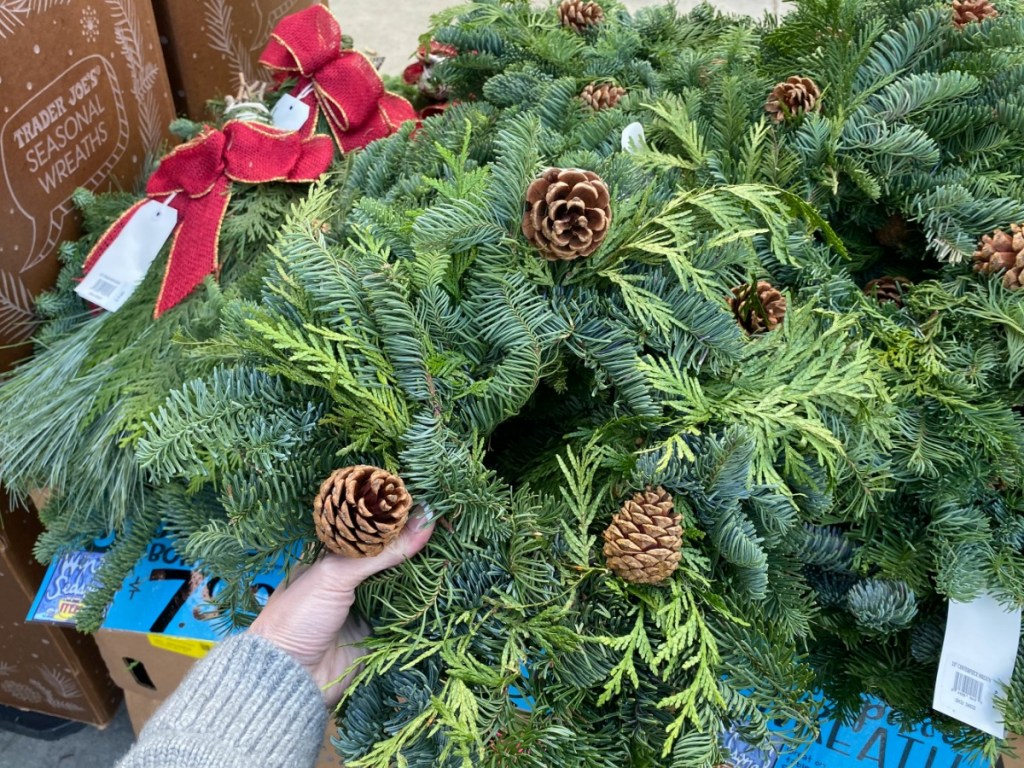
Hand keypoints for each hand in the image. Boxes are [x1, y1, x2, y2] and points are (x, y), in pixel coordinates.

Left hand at [249, 509, 433, 704]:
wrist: (288, 678)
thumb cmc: (298, 616)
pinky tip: (446, 581)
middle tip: (448, 522)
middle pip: (390, 551)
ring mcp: (366, 602)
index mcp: (331, 554)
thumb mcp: (335, 574)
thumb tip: (425, 519)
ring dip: (424, 569)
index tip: (428, 500)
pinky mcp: (380, 629)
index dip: (395, 514)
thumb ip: (380, 550)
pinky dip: (424, 599)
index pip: (369, 526)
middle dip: (415, 540)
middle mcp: (350, 575)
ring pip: (402, 579)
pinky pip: (407, 610)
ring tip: (454, 547)